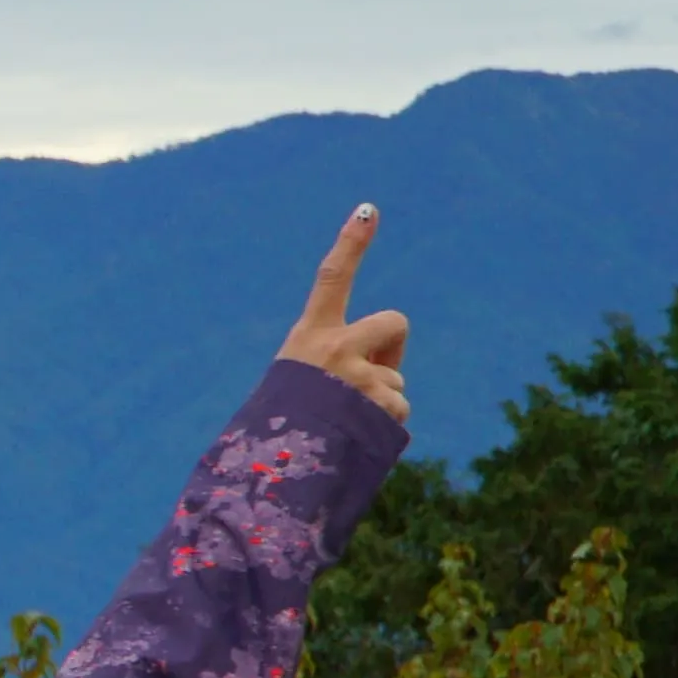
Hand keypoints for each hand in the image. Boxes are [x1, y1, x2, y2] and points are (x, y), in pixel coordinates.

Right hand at [279, 205, 411, 424]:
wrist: (277, 468)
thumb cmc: (287, 422)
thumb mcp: (305, 382)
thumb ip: (343, 366)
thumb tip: (390, 380)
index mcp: (310, 336)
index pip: (331, 279)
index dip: (350, 243)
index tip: (368, 209)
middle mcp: (336, 348)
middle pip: (393, 323)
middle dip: (390, 347)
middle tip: (365, 377)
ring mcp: (360, 376)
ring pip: (396, 379)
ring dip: (382, 399)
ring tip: (347, 421)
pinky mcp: (381, 406)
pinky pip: (400, 410)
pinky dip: (385, 424)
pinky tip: (358, 436)